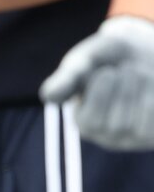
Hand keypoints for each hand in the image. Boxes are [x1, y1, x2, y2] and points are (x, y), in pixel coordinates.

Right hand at [42, 16, 153, 150]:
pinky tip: (150, 87)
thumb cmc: (108, 57)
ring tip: (139, 73)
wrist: (142, 52)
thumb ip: (67, 78)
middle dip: (124, 92)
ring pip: (138, 126)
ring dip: (140, 93)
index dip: (100, 95)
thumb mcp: (85, 61)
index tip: (107, 71)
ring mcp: (133, 139)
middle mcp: (108, 137)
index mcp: (84, 121)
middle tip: (126, 69)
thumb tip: (47, 97)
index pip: (90, 122)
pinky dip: (153, 101)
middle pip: (117, 126)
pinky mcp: (153, 136)